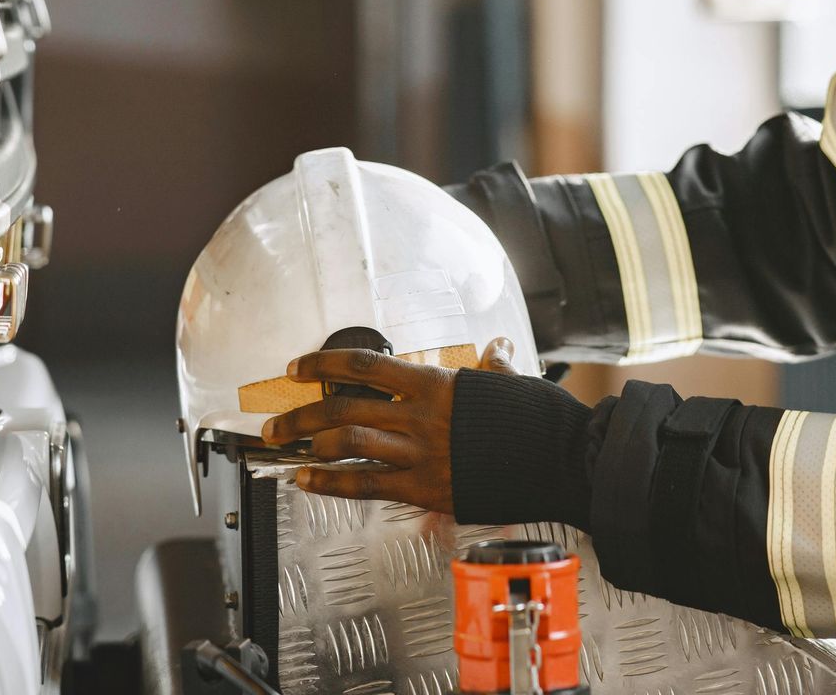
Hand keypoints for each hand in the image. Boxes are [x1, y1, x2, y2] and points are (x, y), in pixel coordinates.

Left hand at [262, 338, 518, 513]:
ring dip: (308, 444)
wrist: (559, 460)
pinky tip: (308, 480)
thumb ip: (491, 366)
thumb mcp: (509, 381)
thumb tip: (496, 348)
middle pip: (343, 407)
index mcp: (435, 383)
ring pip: (347, 443)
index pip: (364, 364)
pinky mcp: (424, 487)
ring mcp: (419, 452)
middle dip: (300, 413)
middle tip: (276, 421)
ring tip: (285, 449)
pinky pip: (365, 484)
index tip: (299, 368)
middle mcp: (419, 415)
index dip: (323, 364)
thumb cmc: (537, 421)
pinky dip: (331, 483)